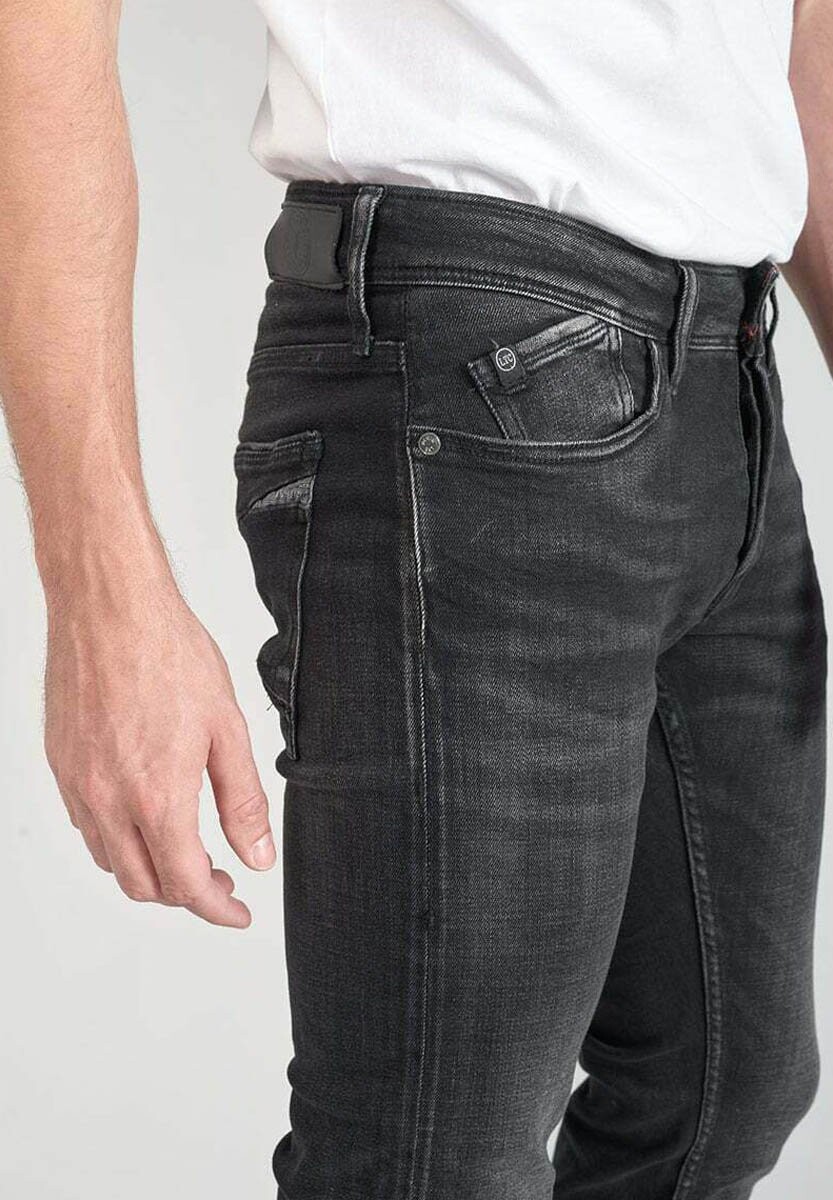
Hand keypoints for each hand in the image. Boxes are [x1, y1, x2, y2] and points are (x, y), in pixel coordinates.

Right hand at [43, 577, 273, 927]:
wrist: (109, 607)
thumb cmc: (169, 654)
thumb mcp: (227, 729)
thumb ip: (243, 801)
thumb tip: (258, 855)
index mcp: (156, 796)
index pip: (186, 885)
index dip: (217, 909)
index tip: (238, 912)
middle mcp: (109, 800)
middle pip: (144, 885)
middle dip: (186, 894)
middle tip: (220, 877)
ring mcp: (78, 785)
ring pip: (111, 861)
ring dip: (150, 870)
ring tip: (186, 847)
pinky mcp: (61, 766)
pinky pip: (87, 828)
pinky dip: (119, 840)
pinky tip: (146, 815)